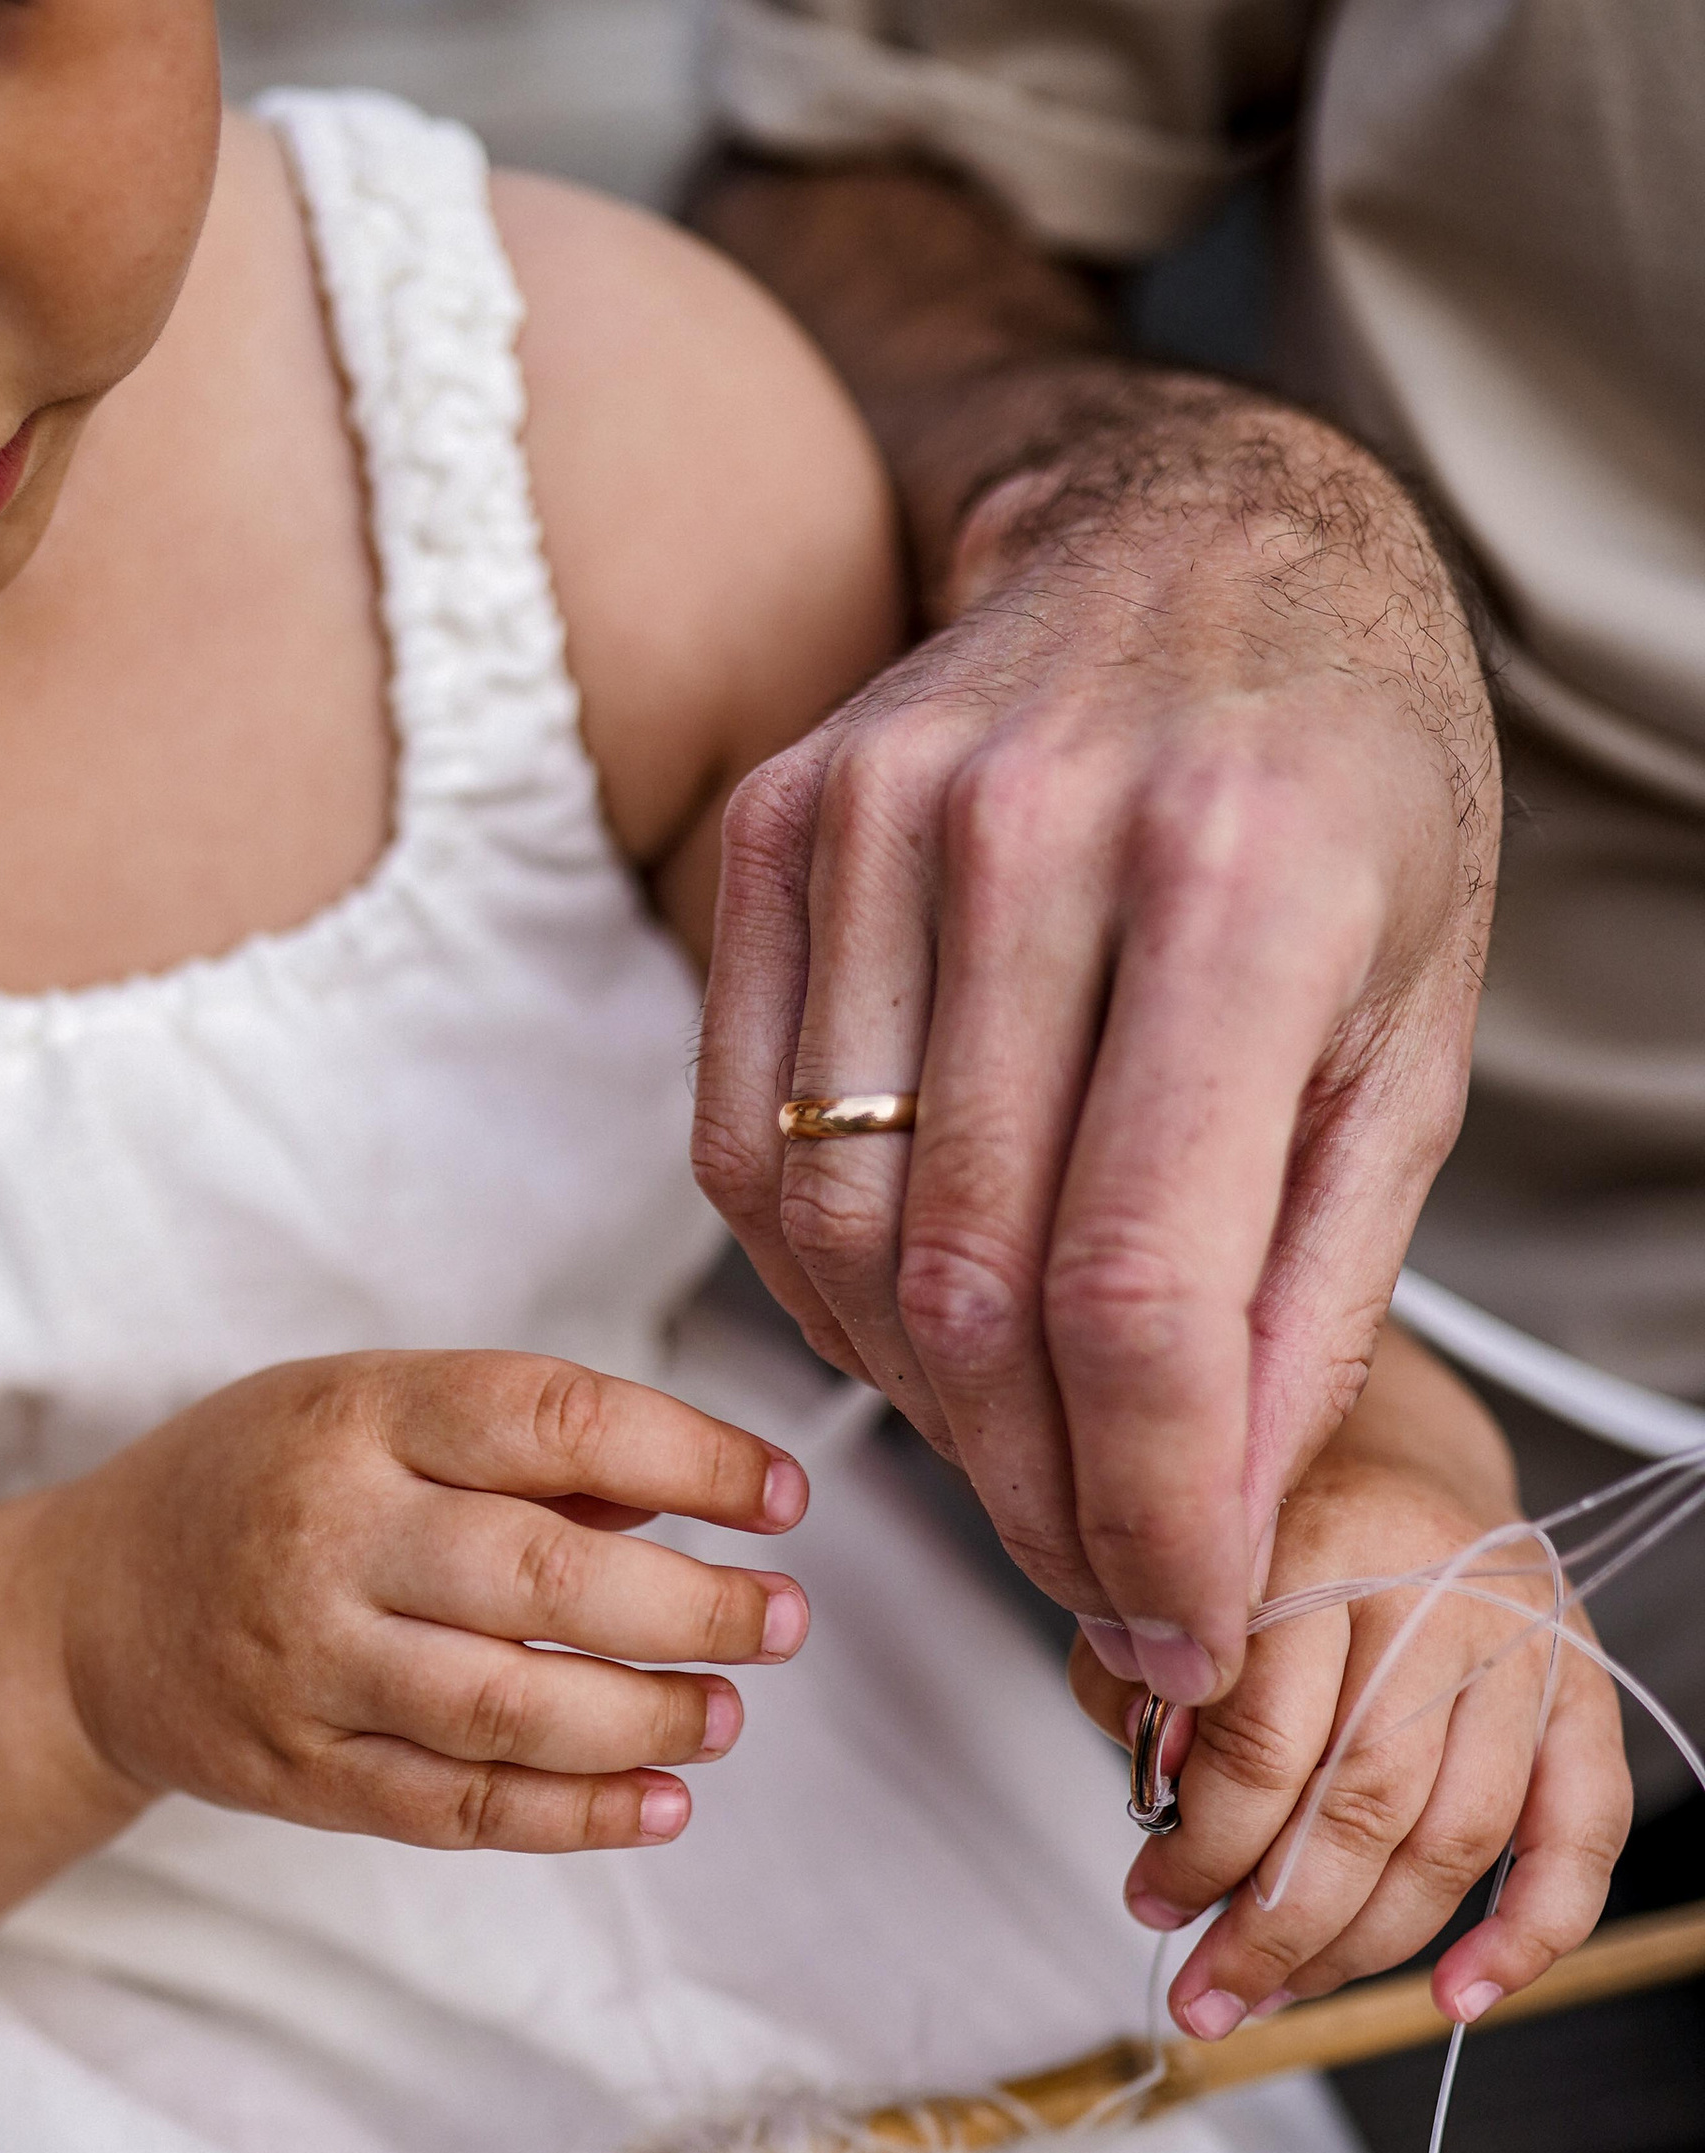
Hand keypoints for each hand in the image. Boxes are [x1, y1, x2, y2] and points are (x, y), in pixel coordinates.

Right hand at [46, 1350, 808, 1852]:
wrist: (82, 1614)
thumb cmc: (262, 1487)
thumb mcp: (364, 1411)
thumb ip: (516, 1449)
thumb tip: (694, 1502)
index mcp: (358, 1416)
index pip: (552, 1420)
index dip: (691, 1456)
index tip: (782, 1494)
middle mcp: (328, 1537)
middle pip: (545, 1579)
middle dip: (696, 1608)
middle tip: (784, 1621)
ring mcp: (309, 1666)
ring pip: (509, 1707)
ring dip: (646, 1717)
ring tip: (727, 1713)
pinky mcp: (302, 1774)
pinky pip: (459, 1807)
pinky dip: (575, 1815)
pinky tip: (660, 1804)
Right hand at [693, 379, 1498, 1714]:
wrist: (1199, 535)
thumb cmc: (1343, 788)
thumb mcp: (1410, 1035)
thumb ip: (1313, 1288)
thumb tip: (1209, 1527)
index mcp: (1242, 877)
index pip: (1138, 1286)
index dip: (1147, 1501)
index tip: (1174, 1617)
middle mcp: (1036, 830)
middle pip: (974, 1291)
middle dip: (1040, 1495)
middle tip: (1099, 1579)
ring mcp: (877, 820)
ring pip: (836, 1244)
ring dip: (928, 1415)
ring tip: (1024, 1462)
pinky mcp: (772, 833)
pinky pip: (742, 1154)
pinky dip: (822, 1296)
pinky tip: (918, 1330)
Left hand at [1074, 1334, 1631, 2036]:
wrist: (1386, 1461)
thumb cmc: (1269, 1543)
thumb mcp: (1170, 1591)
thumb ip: (1142, 1689)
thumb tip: (1163, 1800)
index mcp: (1324, 1544)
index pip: (1266, 1737)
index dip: (1202, 1847)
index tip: (1152, 1900)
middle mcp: (1441, 1590)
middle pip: (1364, 1802)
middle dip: (1273, 1925)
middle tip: (1207, 1991)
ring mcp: (1523, 1644)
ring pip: (1453, 1835)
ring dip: (1359, 1946)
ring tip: (1275, 1992)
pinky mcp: (1580, 1689)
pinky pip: (1581, 1828)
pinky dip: (1531, 1929)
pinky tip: (1459, 1994)